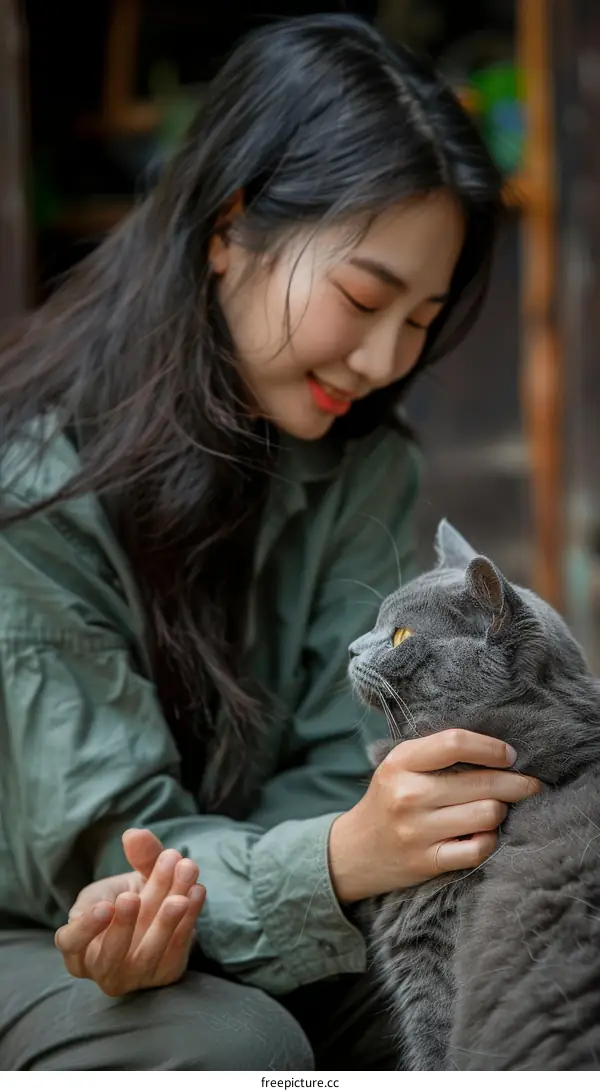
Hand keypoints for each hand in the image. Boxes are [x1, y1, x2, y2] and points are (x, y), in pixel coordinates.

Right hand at [54, 829, 204, 995]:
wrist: (161, 912)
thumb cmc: (132, 895)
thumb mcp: (133, 872)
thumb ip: (137, 856)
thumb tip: (135, 834)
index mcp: (79, 946)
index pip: (70, 942)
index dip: (86, 926)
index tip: (106, 904)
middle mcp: (102, 969)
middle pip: (111, 953)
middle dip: (127, 923)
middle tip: (135, 895)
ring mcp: (134, 978)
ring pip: (147, 955)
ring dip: (165, 921)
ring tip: (180, 892)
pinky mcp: (164, 975)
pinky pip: (175, 951)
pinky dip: (187, 921)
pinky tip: (196, 892)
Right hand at [328, 729, 540, 901]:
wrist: (353, 851)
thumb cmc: (388, 800)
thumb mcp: (400, 766)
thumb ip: (439, 754)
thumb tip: (501, 753)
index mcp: (402, 762)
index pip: (455, 743)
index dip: (491, 748)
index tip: (509, 755)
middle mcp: (408, 794)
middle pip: (482, 782)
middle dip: (516, 783)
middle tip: (529, 785)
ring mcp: (417, 830)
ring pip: (487, 815)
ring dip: (501, 812)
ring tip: (497, 809)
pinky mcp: (427, 861)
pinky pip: (478, 849)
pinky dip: (490, 841)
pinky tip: (485, 834)